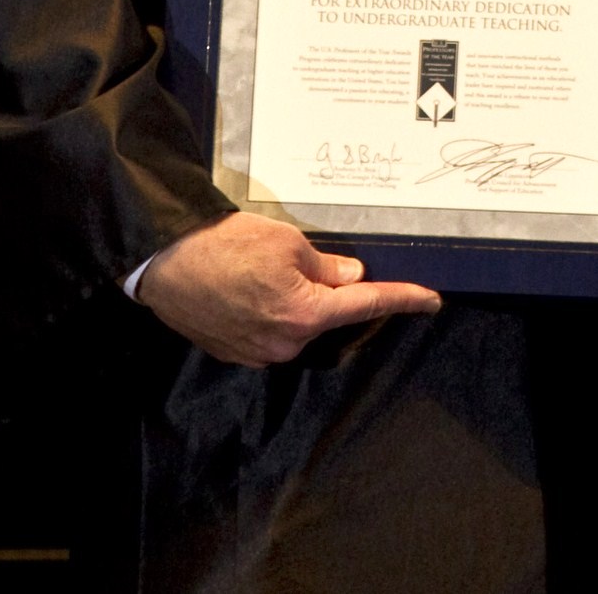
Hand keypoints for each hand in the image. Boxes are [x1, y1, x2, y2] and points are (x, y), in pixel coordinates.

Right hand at [137, 211, 441, 365]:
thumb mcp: (288, 242)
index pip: (366, 305)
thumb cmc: (228, 245)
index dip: (403, 299)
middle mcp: (284, 345)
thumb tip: (351, 279)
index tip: (432, 301)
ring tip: (264, 266)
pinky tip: (250, 284)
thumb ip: (326, 265)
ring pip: (296, 323)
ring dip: (296, 299)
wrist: (165, 263)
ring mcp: (257, 354)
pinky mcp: (233, 352)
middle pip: (326, 316)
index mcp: (305, 315)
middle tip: (304, 258)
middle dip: (328, 290)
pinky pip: (269, 331)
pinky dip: (271, 309)